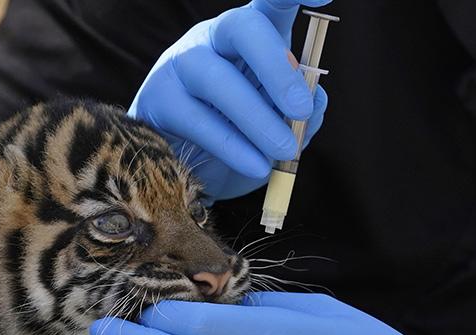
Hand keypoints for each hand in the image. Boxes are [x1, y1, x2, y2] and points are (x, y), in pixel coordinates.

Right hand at [128, 0, 330, 200]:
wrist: (187, 177)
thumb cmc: (242, 142)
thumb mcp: (281, 129)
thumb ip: (304, 114)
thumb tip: (315, 99)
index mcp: (253, 37)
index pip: (272, 3)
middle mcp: (215, 39)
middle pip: (242, 28)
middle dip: (276, 68)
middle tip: (301, 110)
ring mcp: (181, 64)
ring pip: (217, 79)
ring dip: (257, 118)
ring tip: (285, 151)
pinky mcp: (159, 101)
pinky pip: (198, 120)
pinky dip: (233, 146)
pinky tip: (256, 165)